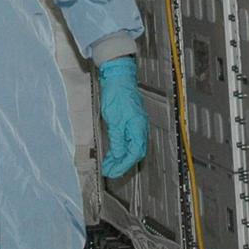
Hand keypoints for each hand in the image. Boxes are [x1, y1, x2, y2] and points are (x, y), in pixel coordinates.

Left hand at [99, 57, 148, 178]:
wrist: (117, 75)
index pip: (133, 154)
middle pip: (134, 153)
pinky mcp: (130, 120)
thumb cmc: (116, 94)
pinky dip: (120, 148)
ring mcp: (136, 124)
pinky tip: (112, 152)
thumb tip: (118, 156)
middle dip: (121, 164)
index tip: (111, 172)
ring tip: (108, 165)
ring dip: (120, 157)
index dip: (122, 165)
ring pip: (131, 147)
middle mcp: (140, 127)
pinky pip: (127, 139)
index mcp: (138, 128)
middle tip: (109, 171)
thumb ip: (117, 140)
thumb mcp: (114, 119)